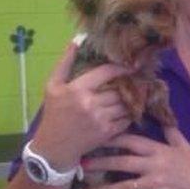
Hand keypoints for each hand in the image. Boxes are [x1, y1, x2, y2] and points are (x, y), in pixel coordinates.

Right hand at [31, 43, 133, 170]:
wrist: (53, 147)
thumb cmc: (53, 114)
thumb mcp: (52, 86)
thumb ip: (64, 63)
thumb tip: (76, 41)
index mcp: (77, 90)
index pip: (106, 72)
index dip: (121, 67)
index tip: (131, 65)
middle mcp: (90, 104)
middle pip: (119, 89)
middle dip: (129, 84)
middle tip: (137, 80)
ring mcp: (100, 119)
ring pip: (125, 104)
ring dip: (132, 99)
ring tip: (136, 93)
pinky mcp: (107, 133)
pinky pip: (126, 119)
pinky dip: (129, 114)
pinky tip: (129, 110)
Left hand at [83, 127, 189, 188]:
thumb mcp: (184, 146)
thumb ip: (171, 132)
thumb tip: (162, 115)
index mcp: (159, 150)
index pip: (132, 141)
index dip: (113, 139)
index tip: (96, 137)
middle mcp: (155, 166)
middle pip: (123, 162)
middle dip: (102, 162)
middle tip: (83, 162)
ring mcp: (156, 184)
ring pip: (126, 187)